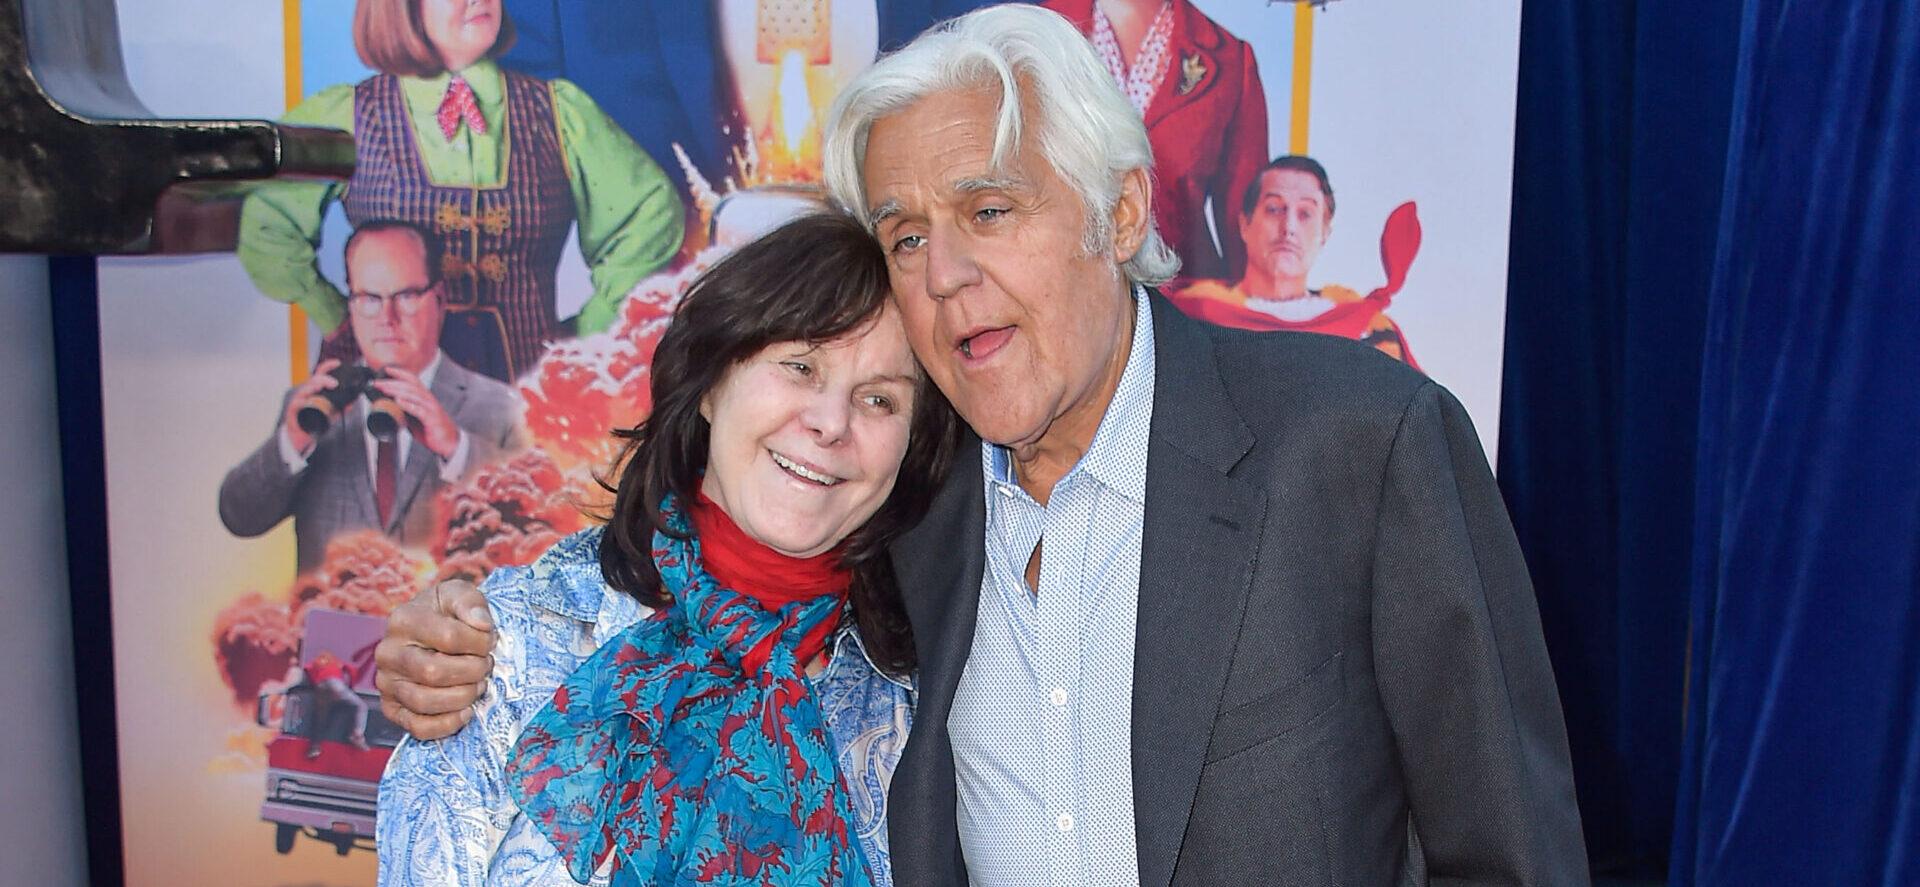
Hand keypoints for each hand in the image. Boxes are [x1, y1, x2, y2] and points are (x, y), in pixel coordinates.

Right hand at [281, 359, 341, 453]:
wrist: (301, 436)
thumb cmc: (314, 421)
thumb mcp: (331, 413)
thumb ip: (341, 407)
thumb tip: (353, 402)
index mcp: (316, 390)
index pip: (321, 374)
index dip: (328, 367)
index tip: (338, 363)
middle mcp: (307, 393)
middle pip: (314, 380)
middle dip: (324, 379)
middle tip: (335, 383)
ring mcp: (299, 401)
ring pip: (304, 390)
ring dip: (312, 387)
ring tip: (319, 386)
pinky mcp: (293, 411)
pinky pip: (296, 404)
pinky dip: (301, 402)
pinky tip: (305, 400)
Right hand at [373, 579, 496, 739]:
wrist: (432, 631)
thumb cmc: (448, 613)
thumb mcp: (459, 594)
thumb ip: (470, 603)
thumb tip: (481, 625)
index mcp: (403, 619)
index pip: (448, 637)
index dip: (479, 643)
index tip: (490, 641)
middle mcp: (387, 652)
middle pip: (433, 672)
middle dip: (472, 671)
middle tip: (486, 665)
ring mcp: (386, 683)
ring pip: (424, 701)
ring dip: (463, 697)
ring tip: (478, 685)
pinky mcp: (392, 708)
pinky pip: (418, 727)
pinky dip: (447, 724)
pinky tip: (466, 711)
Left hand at [374, 369, 459, 459]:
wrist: (449, 442)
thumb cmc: (432, 430)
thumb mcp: (416, 418)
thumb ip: (405, 411)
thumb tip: (389, 407)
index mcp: (425, 397)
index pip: (413, 379)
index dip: (400, 372)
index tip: (386, 369)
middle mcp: (428, 400)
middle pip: (410, 386)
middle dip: (392, 382)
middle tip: (377, 383)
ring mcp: (431, 408)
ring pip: (414, 395)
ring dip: (397, 391)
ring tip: (384, 390)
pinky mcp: (432, 419)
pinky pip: (419, 410)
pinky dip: (408, 405)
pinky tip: (399, 402)